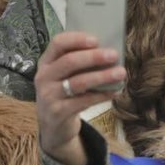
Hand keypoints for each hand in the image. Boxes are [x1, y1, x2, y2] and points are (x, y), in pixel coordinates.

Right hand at [35, 32, 124, 164]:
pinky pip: (84, 101)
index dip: (77, 39)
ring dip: (102, 76)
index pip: (57, 43)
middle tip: (113, 55)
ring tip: (120, 73)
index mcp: (46, 62)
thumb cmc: (64, 92)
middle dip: (94, 57)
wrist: (53, 125)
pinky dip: (102, 95)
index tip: (96, 40)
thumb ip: (78, 63)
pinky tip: (114, 91)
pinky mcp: (59, 112)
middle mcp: (44, 77)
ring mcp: (49, 96)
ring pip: (78, 82)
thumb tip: (107, 51)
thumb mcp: (63, 75)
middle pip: (69, 61)